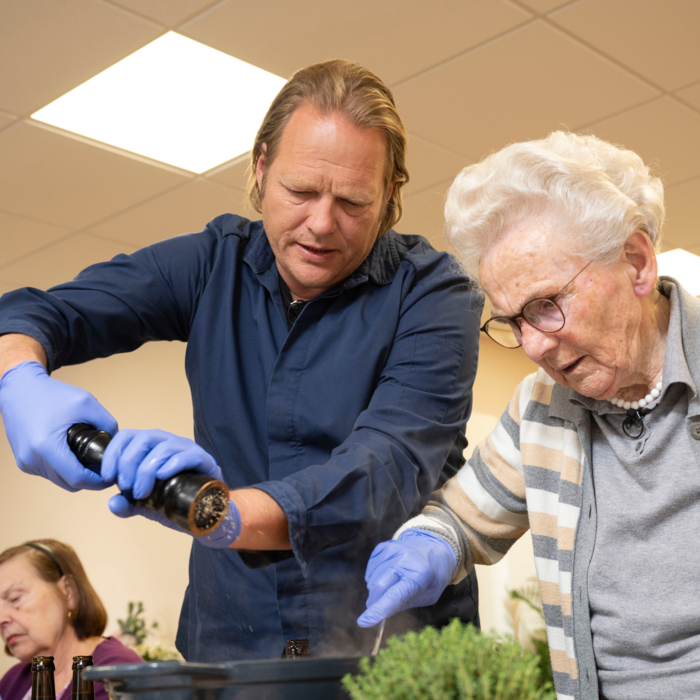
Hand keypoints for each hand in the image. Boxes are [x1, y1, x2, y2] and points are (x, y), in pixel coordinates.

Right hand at [0, 361, 117, 490]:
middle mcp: (32, 459)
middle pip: (70, 483)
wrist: (20, 389)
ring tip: (92, 459)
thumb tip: (118, 444)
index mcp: (46, 446)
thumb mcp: (87, 402)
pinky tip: (74, 454)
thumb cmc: (53, 394)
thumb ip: (108, 423)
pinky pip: (50, 473)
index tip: (113, 476)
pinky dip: (64, 469)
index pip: (77, 479)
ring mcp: (26, 462)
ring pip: (60, 480)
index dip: (99, 482)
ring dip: (77, 475)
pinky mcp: (24, 462)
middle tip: (107, 468)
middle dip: (91, 480)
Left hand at [103, 429, 239, 548]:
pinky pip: (188, 455)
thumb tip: (113, 503)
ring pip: (164, 446)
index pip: (127, 436)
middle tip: (125, 486)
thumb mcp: (147, 506)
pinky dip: (172, 464)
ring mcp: (188, 450)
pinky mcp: (205, 461)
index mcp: (152, 448)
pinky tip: (162, 477)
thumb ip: (129, 504)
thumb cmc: (178, 502)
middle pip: (144, 437)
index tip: (107, 477)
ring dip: (146, 469)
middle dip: (128, 462)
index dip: (113, 453)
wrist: (207, 514)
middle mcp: (169, 443)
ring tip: (141, 492)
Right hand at [357, 529, 456, 627]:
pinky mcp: (384, 546)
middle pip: (378, 586)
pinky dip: (375, 577)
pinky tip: (387, 575)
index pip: (394, 596)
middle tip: (377, 608)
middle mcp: (404, 559)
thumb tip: (380, 612)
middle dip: (374, 602)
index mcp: (419, 575)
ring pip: (372, 579)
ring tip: (391, 585)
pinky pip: (371, 569)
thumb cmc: (433, 576)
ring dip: (376, 590)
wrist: (435, 547)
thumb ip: (404, 604)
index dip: (378, 610)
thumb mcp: (428, 596)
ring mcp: (392, 550)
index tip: (363, 622)